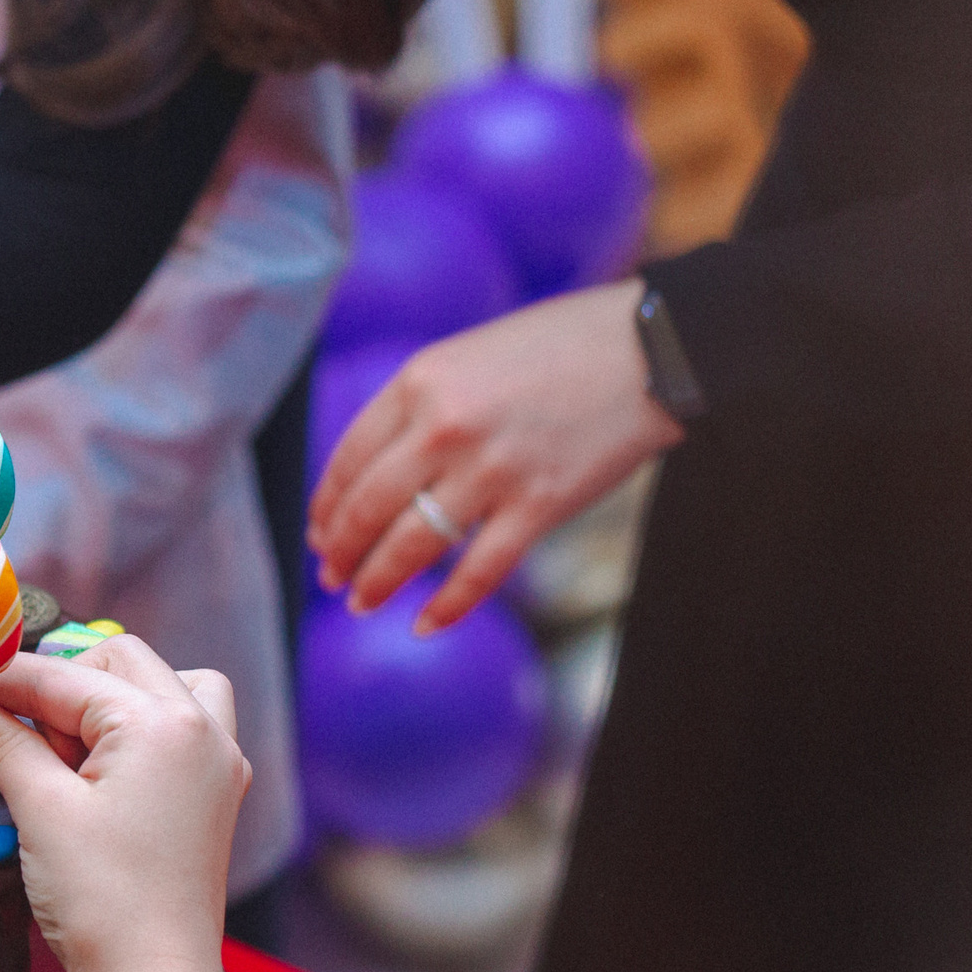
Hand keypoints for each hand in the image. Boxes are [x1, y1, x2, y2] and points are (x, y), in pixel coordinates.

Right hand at [0, 637, 247, 971]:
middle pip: (114, 667)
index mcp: (162, 722)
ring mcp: (213, 765)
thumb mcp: (41, 811)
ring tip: (54, 753)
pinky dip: (128, 736)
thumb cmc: (102, 900)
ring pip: (154, 691)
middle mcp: (201, 730)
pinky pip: (172, 734)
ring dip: (98, 704)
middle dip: (49, 688)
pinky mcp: (210, 799)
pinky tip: (90, 774)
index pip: (61, 676)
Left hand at [306, 279, 680, 634]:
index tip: (318, 532)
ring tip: (360, 602)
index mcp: (418, 382)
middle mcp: (443, 428)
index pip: (348, 459)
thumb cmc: (559, 346)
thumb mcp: (468, 357)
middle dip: (339, 552)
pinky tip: (424, 625)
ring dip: (376, 583)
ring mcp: (490, 470)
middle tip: (330, 576)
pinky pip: (478, 572)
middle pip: (367, 509)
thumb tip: (378, 473)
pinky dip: (447, 607)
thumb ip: (421, 408)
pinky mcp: (538, 506)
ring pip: (410, 546)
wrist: (652, 348)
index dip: (326, 506)